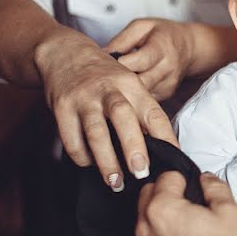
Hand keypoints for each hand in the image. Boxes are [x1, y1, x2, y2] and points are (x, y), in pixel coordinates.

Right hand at [35, 30, 176, 189]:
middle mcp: (108, 89)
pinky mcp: (62, 108)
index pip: (154, 112)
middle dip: (134, 148)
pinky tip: (90, 165)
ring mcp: (83, 98)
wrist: (64, 53)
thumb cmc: (104, 76)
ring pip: (96, 132)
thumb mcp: (128, 84)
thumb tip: (160, 148)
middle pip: (123, 118)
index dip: (166, 136)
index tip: (174, 158)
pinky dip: (82, 157)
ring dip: (106, 161)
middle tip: (141, 173)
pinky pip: (71, 139)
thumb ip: (141, 112)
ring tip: (116, 182)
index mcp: (131, 85)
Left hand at [105, 18, 195, 101]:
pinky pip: (144, 99)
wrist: (189, 48)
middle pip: (138, 82)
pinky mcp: (165, 95)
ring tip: (113, 81)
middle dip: (119, 79)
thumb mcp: (142, 27)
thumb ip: (122, 40)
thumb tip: (101, 55)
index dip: (120, 63)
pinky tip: (125, 86)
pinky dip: (132, 94)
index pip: (140, 61)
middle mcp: (167, 68)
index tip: (105, 63)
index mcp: (162, 48)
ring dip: (124, 89)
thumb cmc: (162, 34)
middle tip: (103, 75)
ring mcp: (167, 84)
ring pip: (139, 94)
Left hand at [136, 171, 236, 235]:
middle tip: (186, 203)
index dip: (184, 180)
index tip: (193, 189)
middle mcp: (144, 227)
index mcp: (163, 207)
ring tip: (184, 229)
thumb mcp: (230, 214)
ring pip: (143, 221)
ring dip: (159, 218)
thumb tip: (208, 179)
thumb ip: (216, 188)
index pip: (166, 176)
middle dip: (164, 193)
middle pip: (146, 194)